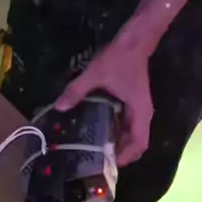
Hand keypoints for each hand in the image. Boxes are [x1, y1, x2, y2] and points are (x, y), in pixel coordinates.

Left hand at [55, 30, 153, 166]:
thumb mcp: (96, 74)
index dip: (126, 157)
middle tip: (98, 160)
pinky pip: (127, 124)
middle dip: (120, 153)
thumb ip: (77, 91)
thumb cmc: (121, 58)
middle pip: (136, 143)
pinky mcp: (133, 102)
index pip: (139, 144)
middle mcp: (142, 114)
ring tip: (96, 149)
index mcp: (140, 112)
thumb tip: (59, 107)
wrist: (136, 39)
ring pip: (131, 134)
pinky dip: (116, 131)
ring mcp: (138, 108)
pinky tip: (99, 130)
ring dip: (118, 143)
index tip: (108, 163)